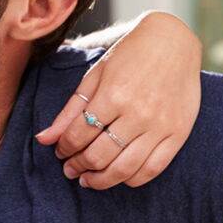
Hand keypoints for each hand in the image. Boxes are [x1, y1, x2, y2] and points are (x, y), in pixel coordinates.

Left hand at [37, 11, 201, 189]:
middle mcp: (138, 113)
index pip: (79, 134)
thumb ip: (70, 110)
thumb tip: (44, 139)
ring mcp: (160, 126)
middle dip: (79, 166)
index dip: (65, 147)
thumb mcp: (95, 76)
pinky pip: (153, 169)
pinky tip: (119, 176)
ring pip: (125, 169)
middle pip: (100, 156)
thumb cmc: (130, 55)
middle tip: (70, 169)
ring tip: (88, 179)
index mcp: (113, 95)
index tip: (60, 151)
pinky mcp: (178, 134)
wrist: (174, 42)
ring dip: (101, 180)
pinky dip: (132, 179)